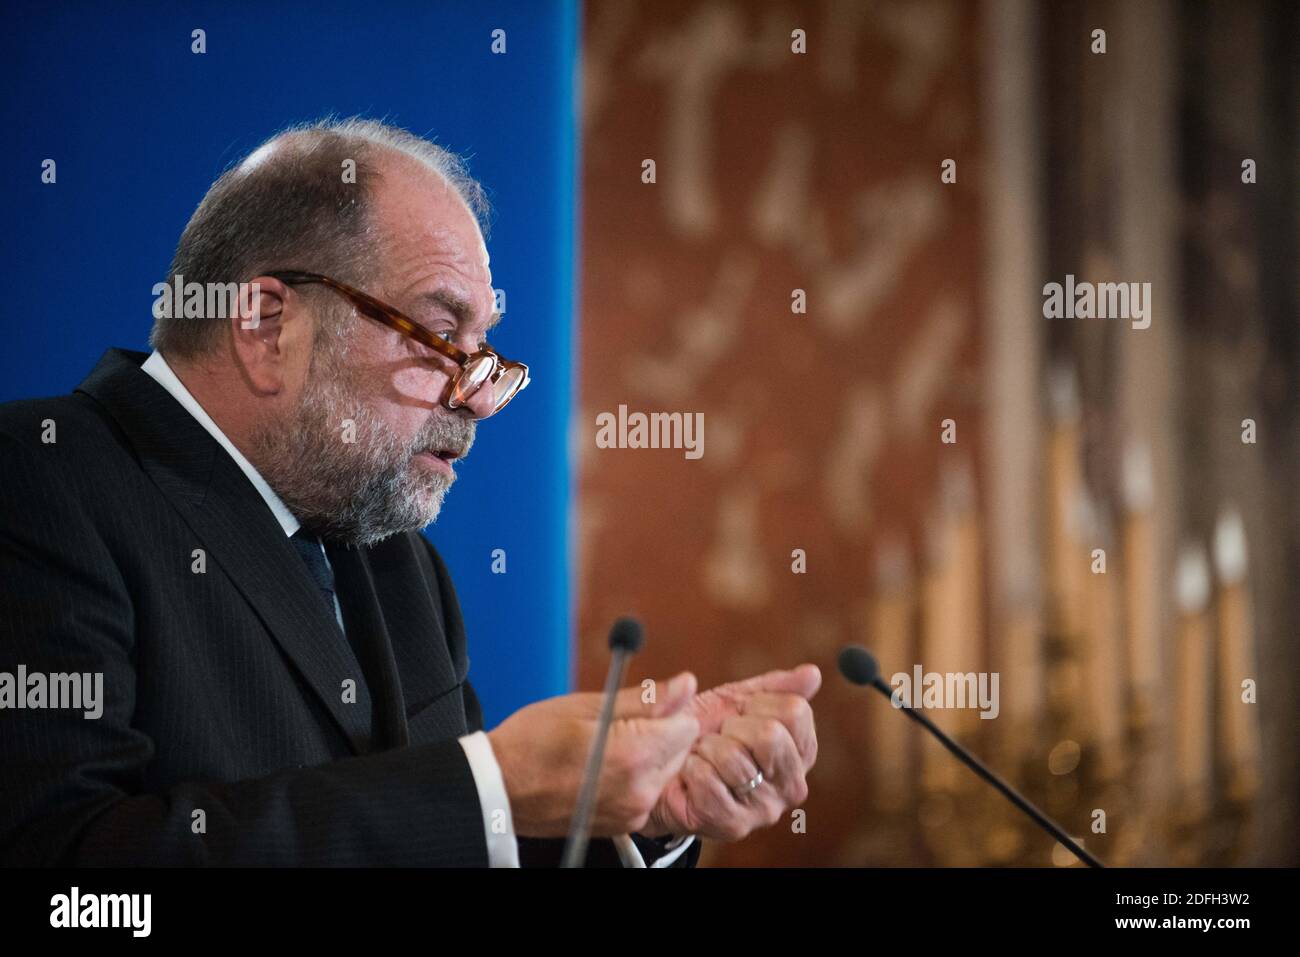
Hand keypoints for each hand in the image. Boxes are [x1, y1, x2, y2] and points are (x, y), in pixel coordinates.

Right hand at [488, 672, 699, 837]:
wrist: (499, 790)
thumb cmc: (533, 741)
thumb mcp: (588, 706)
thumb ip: (646, 699)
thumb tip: (686, 684)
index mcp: (634, 755)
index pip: (687, 724)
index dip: (666, 708)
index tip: (638, 706)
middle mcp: (640, 789)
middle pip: (681, 749)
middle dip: (659, 732)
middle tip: (615, 725)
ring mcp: (633, 812)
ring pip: (666, 770)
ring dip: (648, 754)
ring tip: (605, 746)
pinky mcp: (625, 825)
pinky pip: (648, 791)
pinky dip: (636, 777)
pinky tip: (603, 767)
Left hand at [644, 664, 820, 840]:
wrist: (662, 764)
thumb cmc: (704, 731)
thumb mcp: (737, 701)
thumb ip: (776, 687)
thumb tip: (813, 673)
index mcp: (801, 752)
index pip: (795, 711)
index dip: (758, 704)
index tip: (741, 715)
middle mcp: (792, 786)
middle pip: (771, 735)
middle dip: (734, 727)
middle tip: (721, 738)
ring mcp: (764, 809)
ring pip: (735, 758)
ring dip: (708, 748)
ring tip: (705, 757)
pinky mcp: (732, 825)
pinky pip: (708, 780)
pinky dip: (691, 769)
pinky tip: (692, 777)